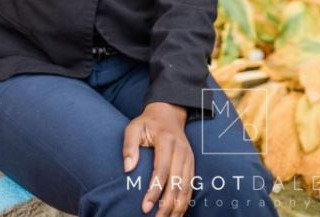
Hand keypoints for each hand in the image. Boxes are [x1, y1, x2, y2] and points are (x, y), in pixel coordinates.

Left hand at [123, 102, 193, 216]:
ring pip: (186, 187)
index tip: (145, 206)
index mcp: (166, 140)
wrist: (169, 113)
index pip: (162, 169)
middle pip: (177, 182)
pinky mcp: (192, 163)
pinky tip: (178, 213)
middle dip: (167, 204)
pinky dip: (185, 202)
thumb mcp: (134, 127)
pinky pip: (191, 186)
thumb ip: (129, 145)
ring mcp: (189, 157)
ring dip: (178, 207)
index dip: (155, 189)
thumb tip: (128, 169)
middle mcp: (181, 150)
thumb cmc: (148, 122)